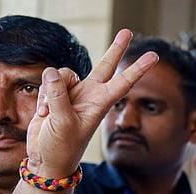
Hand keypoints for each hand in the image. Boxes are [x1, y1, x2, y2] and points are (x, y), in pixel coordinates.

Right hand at [26, 29, 158, 177]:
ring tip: (48, 114)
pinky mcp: (55, 94)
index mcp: (99, 104)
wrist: (47, 160)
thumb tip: (52, 73)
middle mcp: (89, 95)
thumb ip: (58, 96)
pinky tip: (42, 115)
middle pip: (105, 65)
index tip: (154, 57)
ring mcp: (73, 94)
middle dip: (116, 48)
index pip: (123, 82)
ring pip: (62, 74)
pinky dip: (41, 98)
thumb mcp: (62, 123)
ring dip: (50, 91)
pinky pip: (47, 83)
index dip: (138, 69)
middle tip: (128, 31)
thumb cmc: (61, 148)